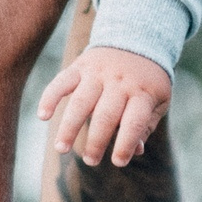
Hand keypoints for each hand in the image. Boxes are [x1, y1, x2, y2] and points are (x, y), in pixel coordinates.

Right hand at [41, 45, 175, 167]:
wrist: (137, 39)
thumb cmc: (147, 80)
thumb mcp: (158, 100)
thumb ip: (146, 125)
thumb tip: (135, 150)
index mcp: (143, 93)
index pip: (134, 122)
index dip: (126, 144)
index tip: (118, 162)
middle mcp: (120, 82)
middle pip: (106, 115)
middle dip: (96, 141)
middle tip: (90, 161)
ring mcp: (99, 73)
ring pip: (81, 102)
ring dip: (69, 127)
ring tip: (61, 149)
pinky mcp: (81, 66)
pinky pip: (62, 81)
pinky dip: (50, 97)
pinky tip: (43, 116)